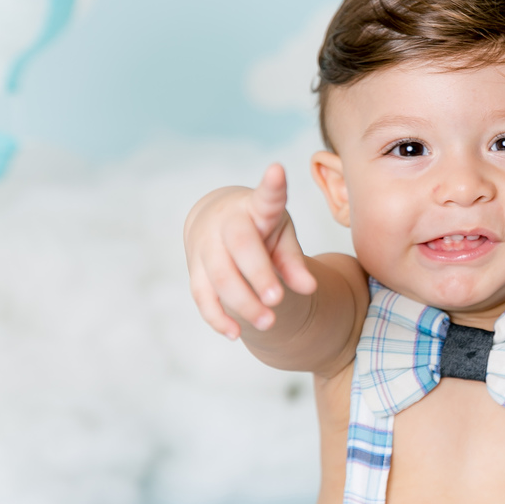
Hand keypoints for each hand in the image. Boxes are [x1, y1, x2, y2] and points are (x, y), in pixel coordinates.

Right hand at [184, 163, 317, 338]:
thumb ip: (294, 261)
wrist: (216, 219)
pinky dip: (217, 316)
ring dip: (241, 302)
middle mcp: (226, 223)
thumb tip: (310, 288)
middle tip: (277, 300)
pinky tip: (235, 333)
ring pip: (218, 276)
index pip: (265, 197)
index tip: (277, 170)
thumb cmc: (259, 227)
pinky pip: (202, 296)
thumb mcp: (281, 235)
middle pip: (239, 248)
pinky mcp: (194, 269)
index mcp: (255, 207)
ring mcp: (205, 246)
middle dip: (257, 274)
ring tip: (268, 323)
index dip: (272, 186)